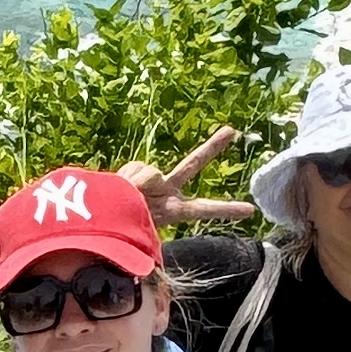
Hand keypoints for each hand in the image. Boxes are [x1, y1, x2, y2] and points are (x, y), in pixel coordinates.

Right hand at [115, 129, 255, 232]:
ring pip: (150, 169)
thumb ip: (149, 184)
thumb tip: (152, 170)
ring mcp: (154, 180)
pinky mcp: (139, 171)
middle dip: (212, 147)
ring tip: (124, 198)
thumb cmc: (122, 221)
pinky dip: (126, 178)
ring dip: (135, 183)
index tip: (251, 210)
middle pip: (193, 163)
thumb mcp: (140, 212)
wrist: (99, 215)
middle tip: (232, 130)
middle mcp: (169, 192)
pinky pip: (136, 168)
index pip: (204, 209)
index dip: (227, 210)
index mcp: (174, 210)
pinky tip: (119, 187)